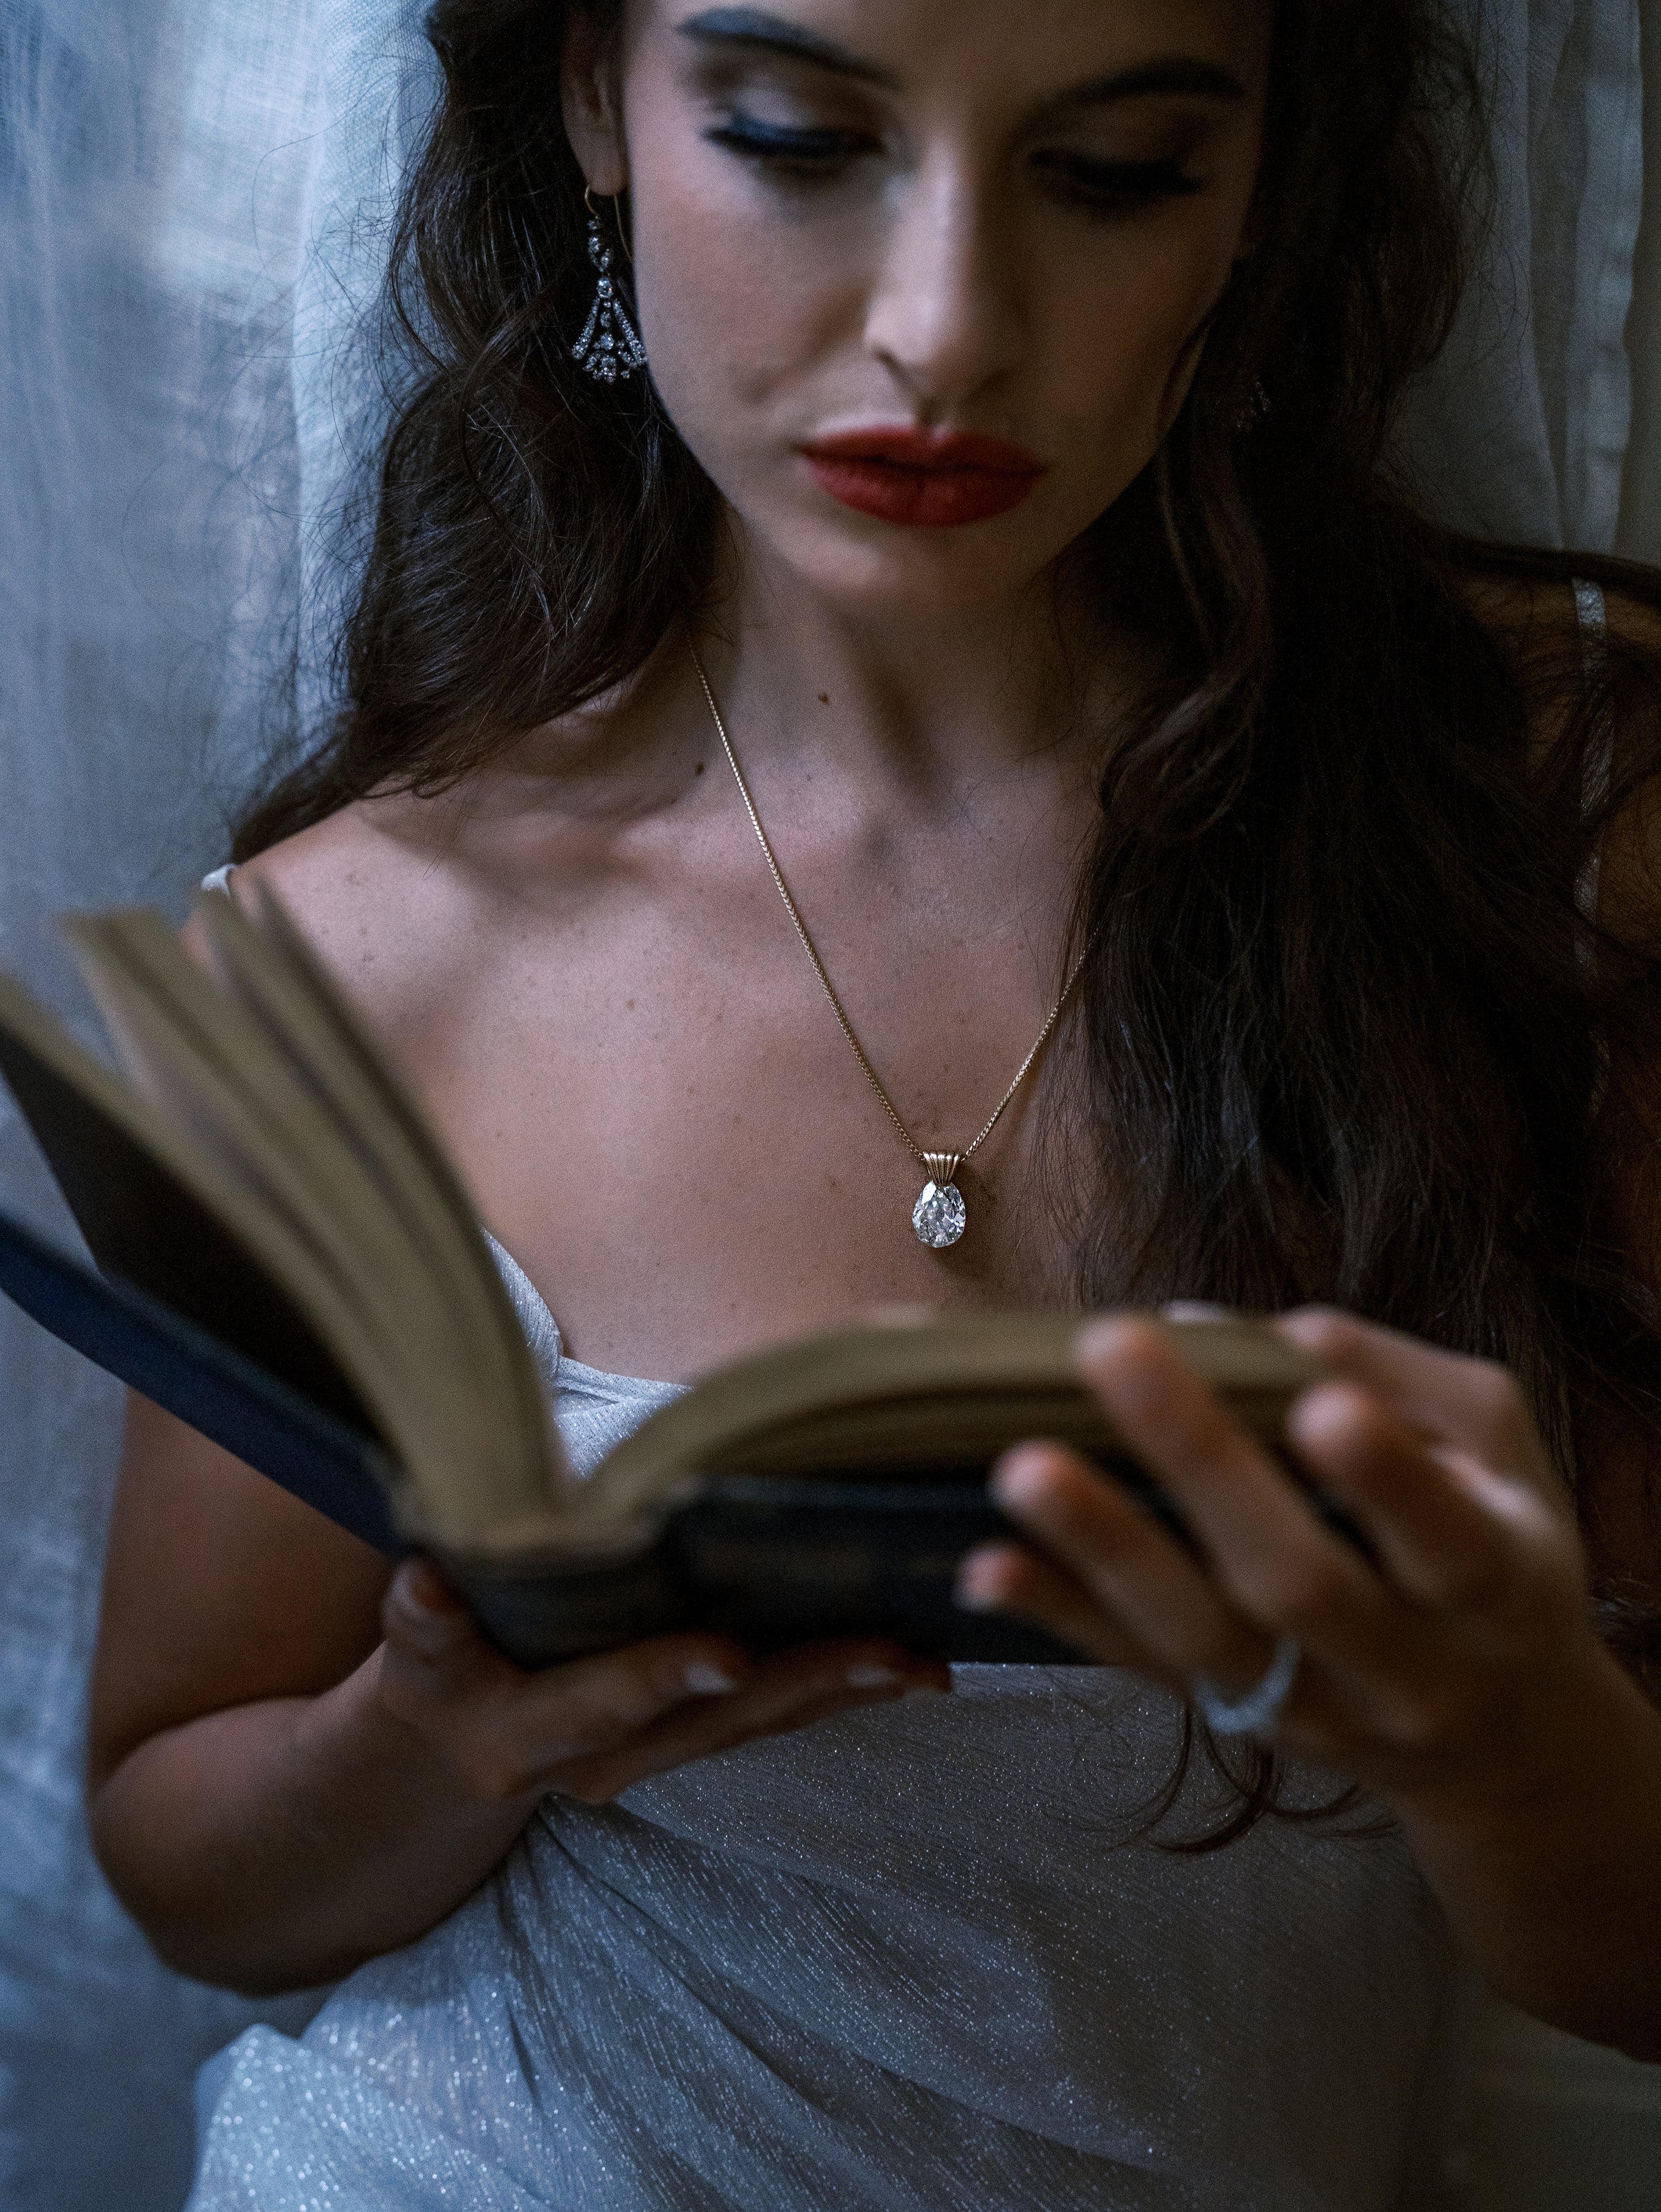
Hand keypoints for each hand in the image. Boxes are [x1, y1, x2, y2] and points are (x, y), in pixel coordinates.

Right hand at [376, 1559, 949, 1808]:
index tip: (728, 1653)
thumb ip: (423, 1619)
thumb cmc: (435, 1675)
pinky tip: (907, 1668)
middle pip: (716, 1722)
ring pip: (761, 1728)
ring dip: (846, 1693)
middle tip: (893, 1651)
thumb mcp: (414, 1652)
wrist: (447, 1757)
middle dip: (807, 1684)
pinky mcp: (691, 1744)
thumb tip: (428, 1580)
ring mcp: (656, 1759)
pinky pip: (774, 1723)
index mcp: (535, 1728)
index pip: (607, 1699)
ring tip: (926, 1659)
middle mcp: (607, 1759)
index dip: (664, 1675)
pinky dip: (840, 1694)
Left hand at [957, 1309, 1607, 1804]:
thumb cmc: (1496, 1546)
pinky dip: (1058, 1615)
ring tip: (1023, 1469)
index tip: (1323, 1408)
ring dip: (1104, 1549)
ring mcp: (1309, 1707)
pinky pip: (1135, 1667)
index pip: (1446, 1540)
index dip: (1387, 1480)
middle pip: (1299, 1583)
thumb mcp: (1497, 1453)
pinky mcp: (1232, 1719)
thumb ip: (1403, 1379)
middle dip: (1203, 1465)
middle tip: (1115, 1349)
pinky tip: (987, 1565)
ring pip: (1199, 1639)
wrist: (1501, 1738)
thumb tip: (1273, 1333)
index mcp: (1498, 1586)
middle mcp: (1405, 1666)